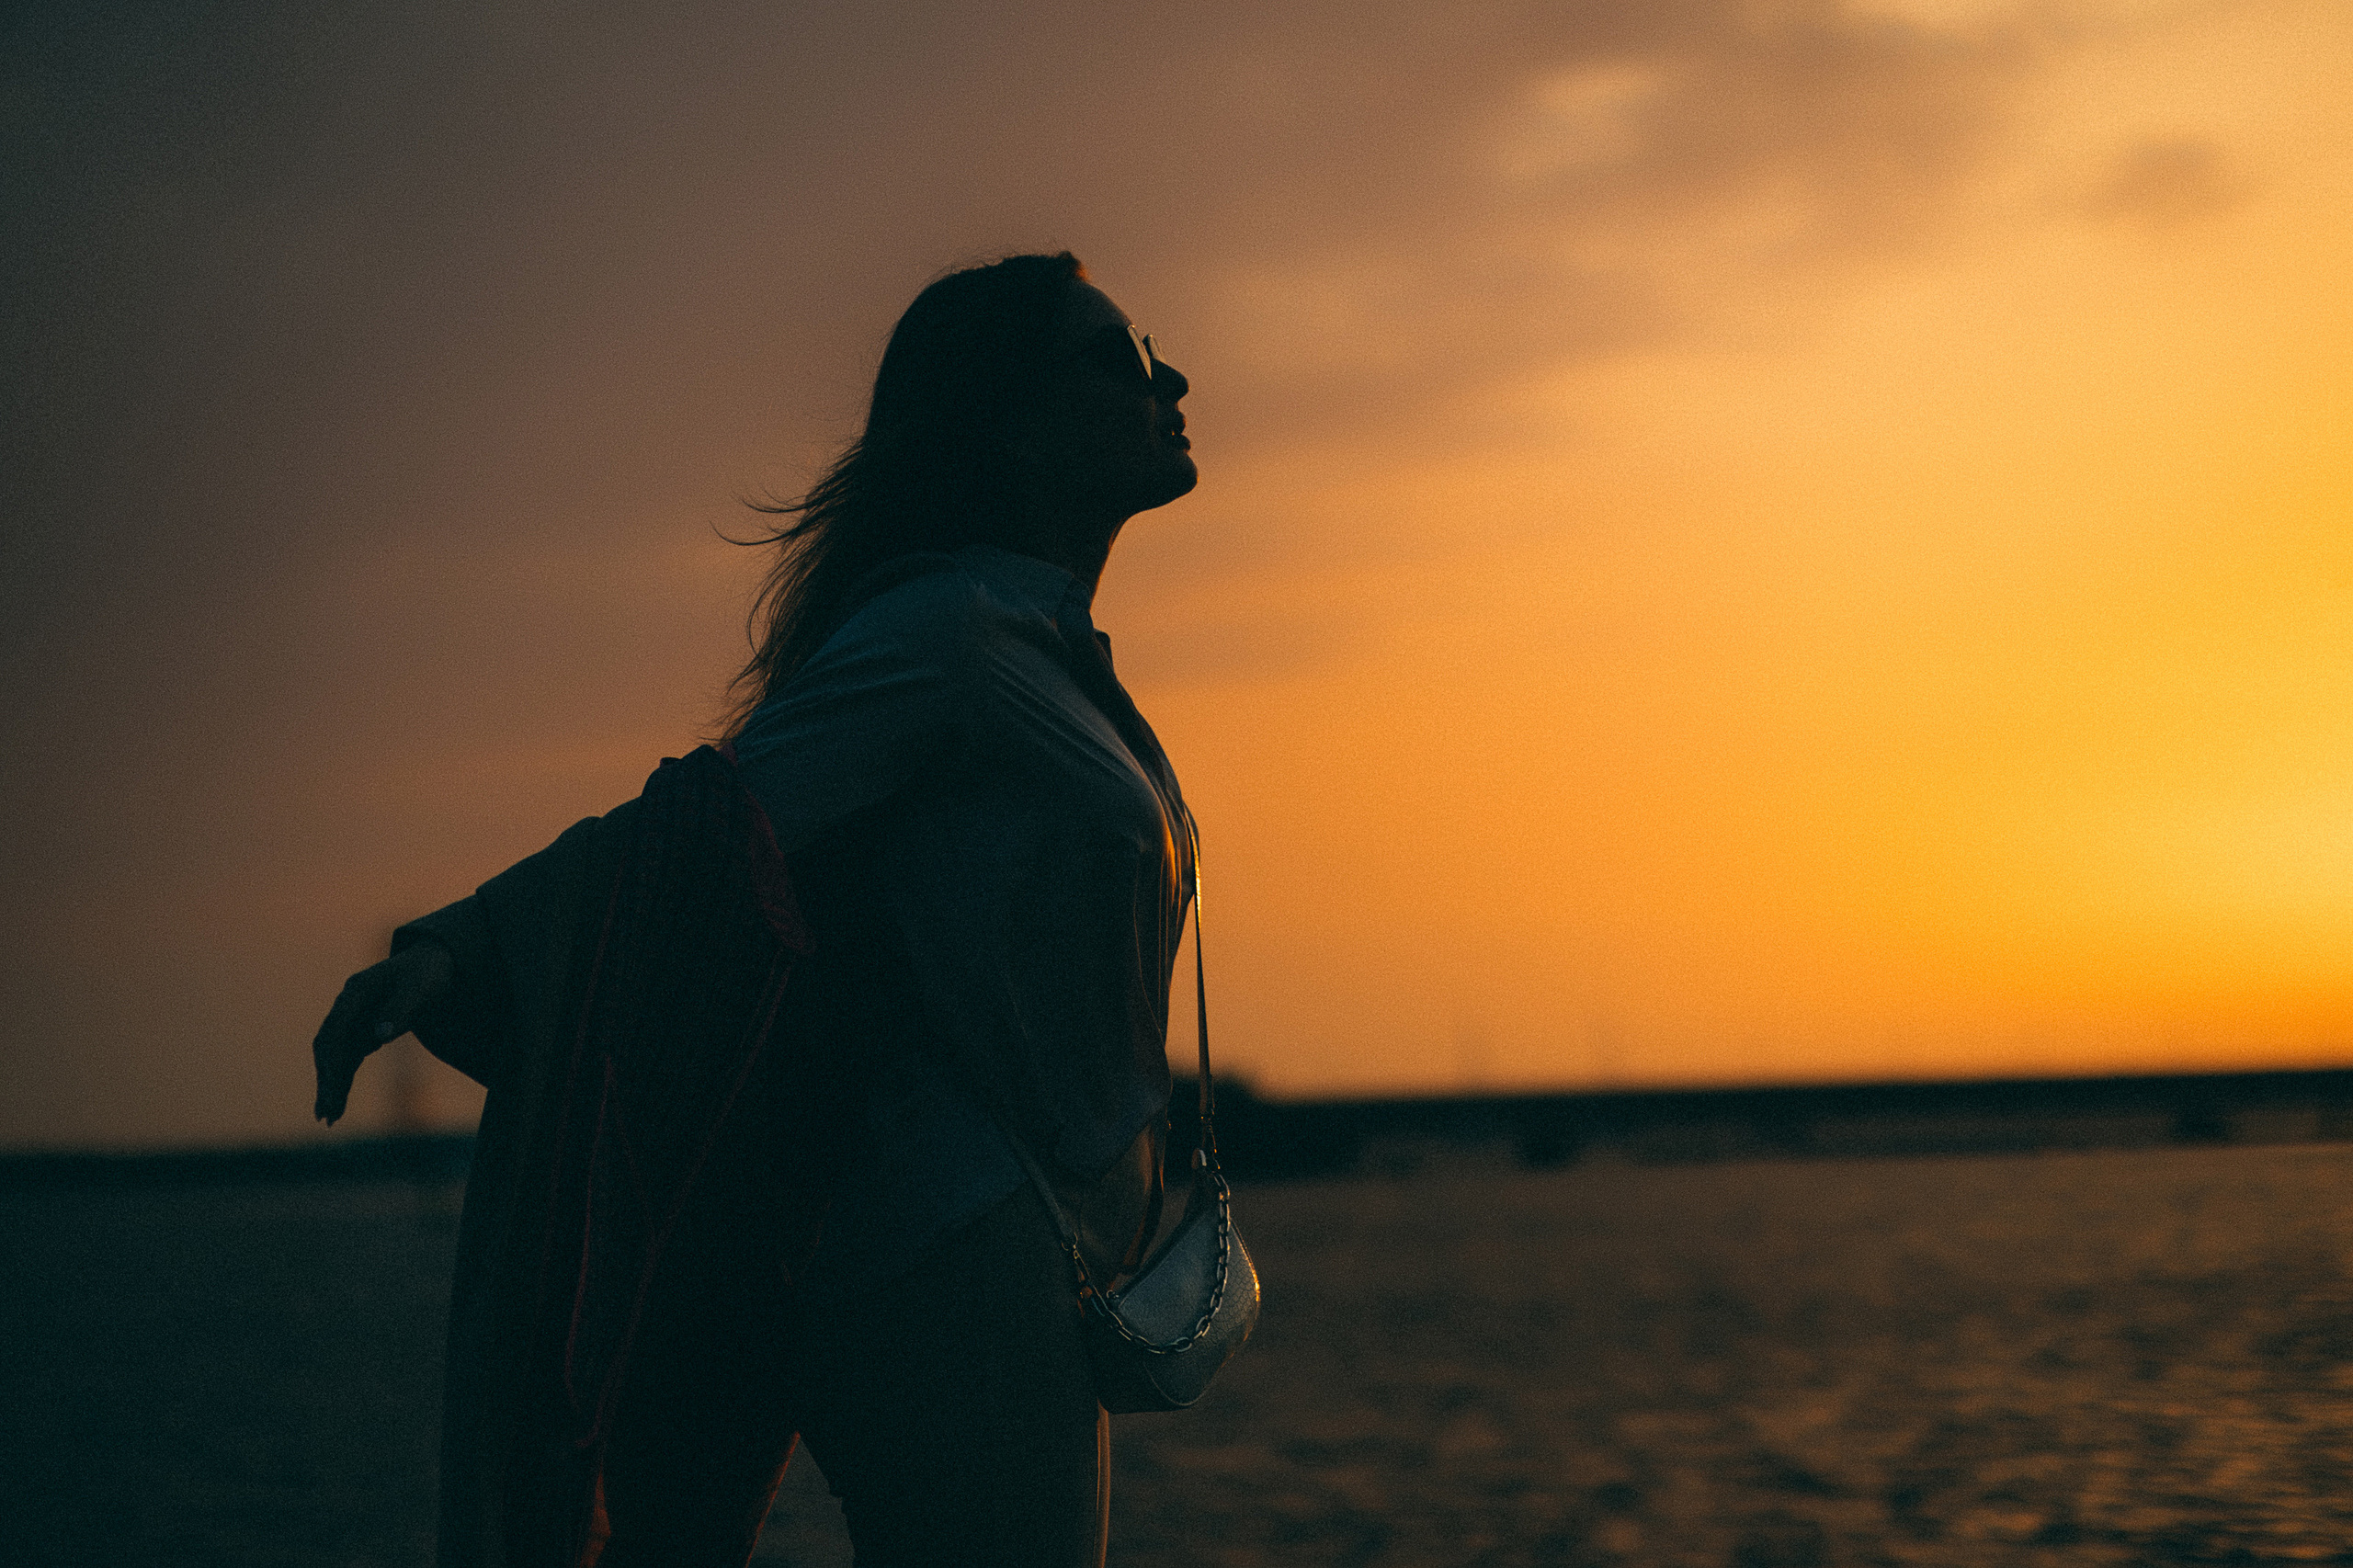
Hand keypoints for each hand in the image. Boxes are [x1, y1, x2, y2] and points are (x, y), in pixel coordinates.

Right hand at [312, 942, 454, 1123]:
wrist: (436, 960)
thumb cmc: (428, 971)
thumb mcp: (420, 987)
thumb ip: (400, 1010)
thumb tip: (378, 1038)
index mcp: (356, 992)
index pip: (336, 1030)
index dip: (334, 1059)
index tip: (335, 1086)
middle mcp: (347, 1006)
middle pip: (329, 1047)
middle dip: (327, 1080)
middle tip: (326, 1114)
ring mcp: (353, 1019)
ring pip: (336, 1056)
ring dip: (332, 1085)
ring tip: (328, 1118)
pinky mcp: (363, 1030)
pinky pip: (349, 1058)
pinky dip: (343, 1079)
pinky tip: (339, 1102)